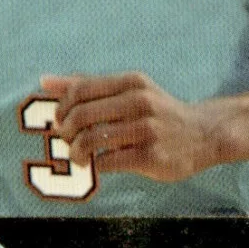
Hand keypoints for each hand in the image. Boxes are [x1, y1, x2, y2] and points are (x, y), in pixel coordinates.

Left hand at [41, 72, 208, 181]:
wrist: (203, 134)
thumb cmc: (156, 112)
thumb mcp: (127, 90)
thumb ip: (87, 85)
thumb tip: (45, 81)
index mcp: (130, 82)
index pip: (80, 89)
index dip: (61, 107)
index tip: (61, 120)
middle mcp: (139, 101)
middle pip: (81, 115)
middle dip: (66, 131)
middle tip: (67, 140)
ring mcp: (147, 129)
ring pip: (91, 140)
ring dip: (76, 152)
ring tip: (79, 157)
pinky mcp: (151, 156)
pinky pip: (108, 162)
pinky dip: (94, 165)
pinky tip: (96, 166)